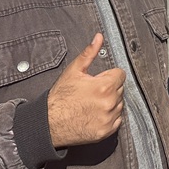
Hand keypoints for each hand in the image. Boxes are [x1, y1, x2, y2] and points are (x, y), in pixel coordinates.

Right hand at [47, 33, 125, 147]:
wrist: (49, 124)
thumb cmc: (60, 98)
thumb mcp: (73, 71)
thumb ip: (89, 53)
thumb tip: (99, 37)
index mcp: (105, 86)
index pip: (120, 74)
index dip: (108, 75)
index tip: (98, 80)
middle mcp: (110, 103)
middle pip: (120, 89)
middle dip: (109, 88)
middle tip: (92, 92)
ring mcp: (108, 119)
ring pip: (119, 104)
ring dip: (110, 102)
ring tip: (92, 103)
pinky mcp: (106, 131)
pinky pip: (117, 120)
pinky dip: (109, 117)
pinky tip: (95, 114)